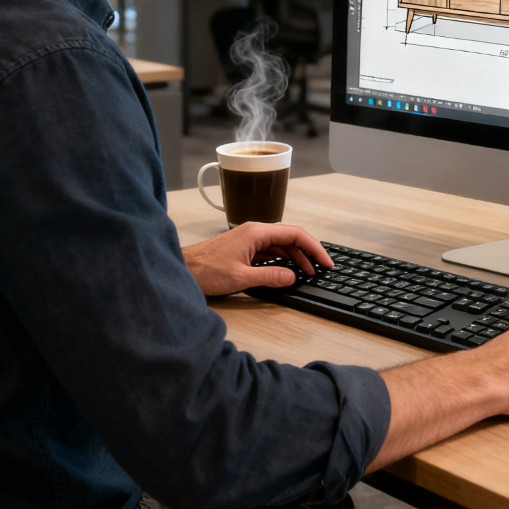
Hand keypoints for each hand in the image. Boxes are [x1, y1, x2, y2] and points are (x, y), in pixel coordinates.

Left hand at [183, 221, 332, 295]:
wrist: (182, 269)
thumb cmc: (205, 270)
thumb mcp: (240, 277)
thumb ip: (269, 277)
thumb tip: (292, 276)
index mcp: (257, 232)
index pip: (295, 234)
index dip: (314, 247)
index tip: (325, 261)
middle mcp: (255, 232)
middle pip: (290, 237)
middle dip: (307, 253)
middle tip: (321, 269)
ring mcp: (249, 239)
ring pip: (280, 244)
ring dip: (295, 257)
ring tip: (307, 272)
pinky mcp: (244, 248)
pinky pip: (269, 251)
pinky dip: (282, 259)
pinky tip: (286, 270)